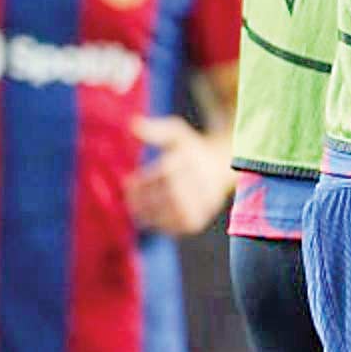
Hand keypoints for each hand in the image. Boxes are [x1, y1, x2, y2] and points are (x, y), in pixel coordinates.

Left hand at [124, 115, 232, 236]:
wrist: (222, 167)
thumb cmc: (190, 148)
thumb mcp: (176, 133)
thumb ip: (155, 130)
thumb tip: (131, 124)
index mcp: (194, 159)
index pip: (166, 174)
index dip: (143, 181)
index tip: (128, 181)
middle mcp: (203, 181)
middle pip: (168, 195)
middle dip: (143, 199)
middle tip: (128, 198)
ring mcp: (205, 202)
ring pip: (173, 213)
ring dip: (149, 214)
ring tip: (136, 209)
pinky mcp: (202, 218)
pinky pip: (178, 227)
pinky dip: (161, 225)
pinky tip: (150, 218)